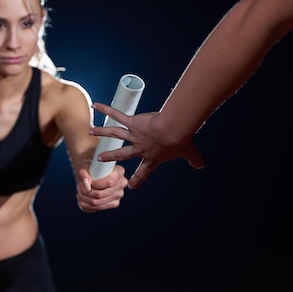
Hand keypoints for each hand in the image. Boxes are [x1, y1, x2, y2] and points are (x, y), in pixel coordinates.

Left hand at [75, 162, 127, 212]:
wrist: (93, 174)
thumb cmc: (91, 169)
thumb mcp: (85, 167)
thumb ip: (84, 174)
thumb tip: (87, 186)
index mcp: (119, 171)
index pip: (109, 182)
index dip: (96, 185)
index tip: (88, 183)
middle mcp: (122, 183)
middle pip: (102, 194)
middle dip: (87, 192)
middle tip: (79, 187)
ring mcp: (119, 194)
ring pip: (99, 202)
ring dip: (85, 198)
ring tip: (79, 192)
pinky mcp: (115, 203)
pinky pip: (100, 207)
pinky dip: (88, 205)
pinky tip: (83, 199)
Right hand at [89, 103, 204, 188]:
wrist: (172, 131)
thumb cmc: (180, 141)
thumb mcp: (189, 152)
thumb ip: (195, 159)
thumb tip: (201, 164)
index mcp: (152, 157)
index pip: (143, 171)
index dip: (138, 180)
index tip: (131, 186)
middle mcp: (140, 148)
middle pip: (121, 153)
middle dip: (110, 157)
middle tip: (100, 159)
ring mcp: (134, 135)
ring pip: (114, 133)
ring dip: (101, 132)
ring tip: (91, 131)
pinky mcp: (132, 123)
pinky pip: (117, 115)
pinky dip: (106, 109)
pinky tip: (96, 105)